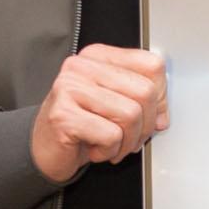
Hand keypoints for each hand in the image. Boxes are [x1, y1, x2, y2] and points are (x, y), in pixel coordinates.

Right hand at [27, 43, 165, 182]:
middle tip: (130, 138)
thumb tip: (162, 115)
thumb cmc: (82, 126)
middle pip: (145, 92)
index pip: (152, 65)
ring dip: (126, 142)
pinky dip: (109, 151)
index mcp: (99, 57)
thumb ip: (143, 100)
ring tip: (111, 144)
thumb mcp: (117, 105)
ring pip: (130, 115)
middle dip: (145, 125)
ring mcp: (69, 88)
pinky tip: (94, 148)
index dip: (160, 97)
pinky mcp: (63, 114)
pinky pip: (111, 135)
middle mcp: (81, 66)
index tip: (150, 115)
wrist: (45, 149)